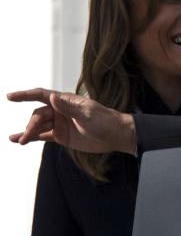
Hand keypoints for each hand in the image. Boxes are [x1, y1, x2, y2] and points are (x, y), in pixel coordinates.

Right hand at [8, 89, 136, 154]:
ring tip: (19, 140)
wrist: (115, 136)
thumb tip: (52, 97)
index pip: (42, 95)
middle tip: (27, 137)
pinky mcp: (61, 135)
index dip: (25, 95)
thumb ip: (68, 107)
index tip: (10, 97)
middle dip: (31, 125)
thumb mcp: (87, 114)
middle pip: (38, 114)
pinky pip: (42, 135)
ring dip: (27, 132)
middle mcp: (60, 111)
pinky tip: (18, 140)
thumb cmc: (104, 121)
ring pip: (38, 125)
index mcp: (66, 101)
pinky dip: (31, 137)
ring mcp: (60, 123)